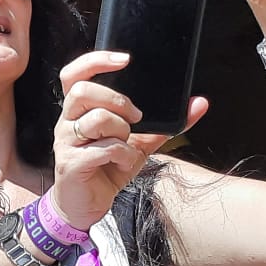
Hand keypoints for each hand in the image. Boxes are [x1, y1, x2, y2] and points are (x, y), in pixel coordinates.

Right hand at [50, 51, 207, 229]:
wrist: (86, 205)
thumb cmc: (107, 169)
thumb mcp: (140, 143)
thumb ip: (165, 124)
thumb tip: (199, 104)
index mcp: (80, 111)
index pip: (74, 75)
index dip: (96, 61)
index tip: (125, 60)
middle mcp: (67, 122)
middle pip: (82, 91)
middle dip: (117, 99)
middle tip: (136, 116)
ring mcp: (66, 143)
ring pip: (96, 119)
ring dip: (122, 130)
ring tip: (129, 143)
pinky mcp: (71, 164)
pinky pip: (104, 148)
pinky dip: (124, 154)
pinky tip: (126, 162)